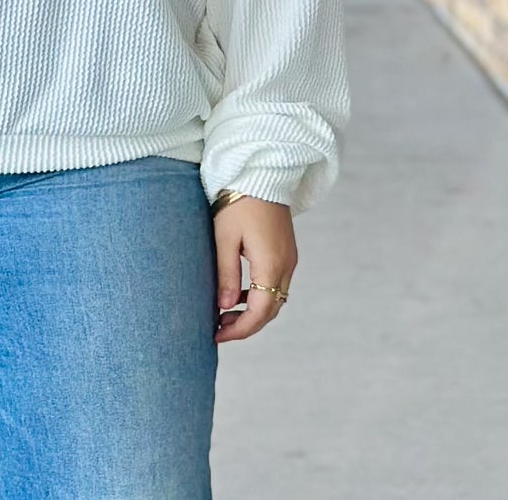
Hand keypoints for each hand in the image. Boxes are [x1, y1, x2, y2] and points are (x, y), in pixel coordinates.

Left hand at [212, 195, 295, 342]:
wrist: (261, 172)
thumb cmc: (238, 201)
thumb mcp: (225, 237)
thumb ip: (226, 274)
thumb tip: (225, 308)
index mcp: (271, 264)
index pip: (260, 312)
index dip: (240, 329)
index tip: (217, 334)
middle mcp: (286, 265)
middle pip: (271, 310)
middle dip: (246, 324)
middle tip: (218, 327)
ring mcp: (290, 258)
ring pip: (276, 299)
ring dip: (254, 311)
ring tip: (225, 313)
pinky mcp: (286, 250)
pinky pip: (276, 283)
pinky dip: (260, 295)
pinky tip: (239, 293)